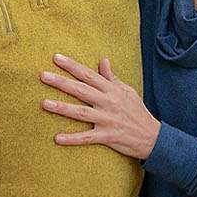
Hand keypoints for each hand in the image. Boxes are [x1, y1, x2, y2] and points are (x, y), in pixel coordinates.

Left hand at [41, 54, 159, 159]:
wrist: (152, 136)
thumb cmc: (137, 112)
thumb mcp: (127, 91)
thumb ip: (111, 78)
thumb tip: (103, 60)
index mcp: (112, 91)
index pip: (89, 75)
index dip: (72, 66)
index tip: (56, 58)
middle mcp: (108, 103)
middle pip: (82, 90)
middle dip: (62, 82)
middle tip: (43, 75)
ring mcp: (108, 120)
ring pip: (81, 112)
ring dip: (62, 108)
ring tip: (44, 103)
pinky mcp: (108, 136)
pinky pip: (88, 138)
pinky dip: (73, 139)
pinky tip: (57, 138)